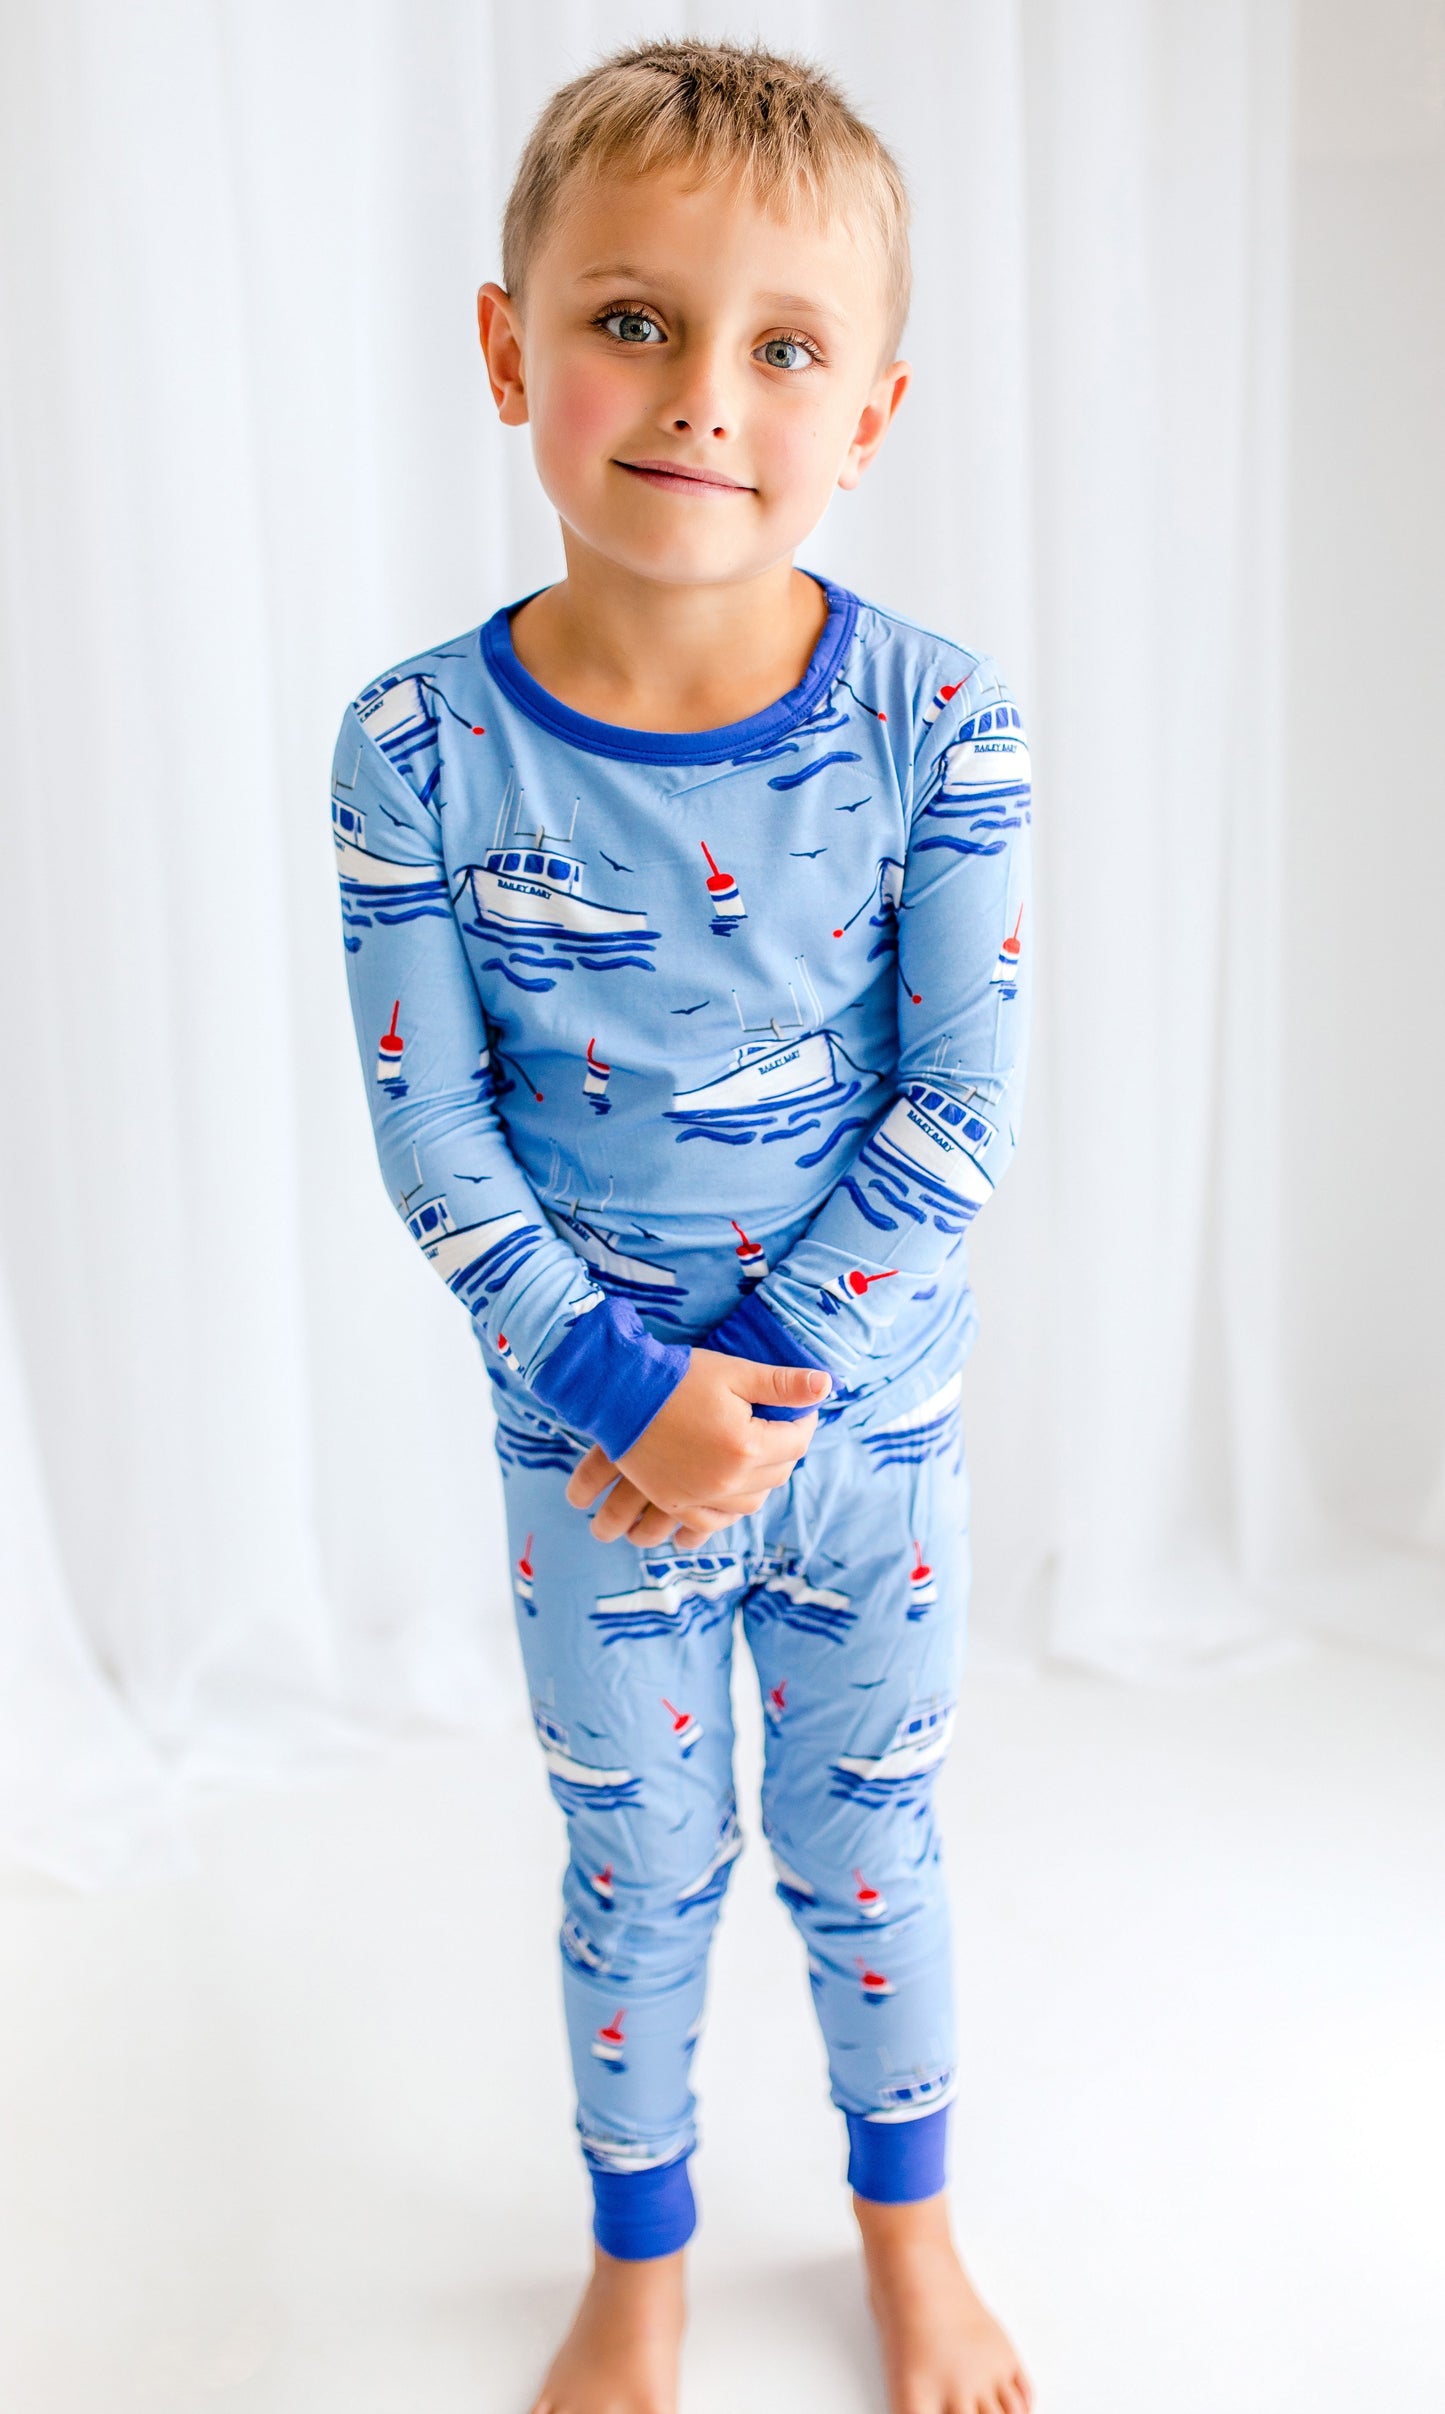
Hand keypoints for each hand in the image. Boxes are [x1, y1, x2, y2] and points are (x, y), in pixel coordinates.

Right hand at [564, 1347, 829, 1545]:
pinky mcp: (676, 1503)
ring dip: (762, 1481)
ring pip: (751, 1502)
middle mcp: (727, 1480)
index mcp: (745, 1445)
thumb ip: (782, 1384)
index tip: (802, 1408)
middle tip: (780, 1427)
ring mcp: (699, 1497)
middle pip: (778, 1474)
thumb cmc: (675, 1378)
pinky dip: (728, 1511)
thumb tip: (826, 1385)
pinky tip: (730, 1493)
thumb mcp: (732, 1373)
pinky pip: (713, 1522)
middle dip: (786, 1450)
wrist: (616, 1393)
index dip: (805, 1422)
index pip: (797, 1441)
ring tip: (757, 1456)